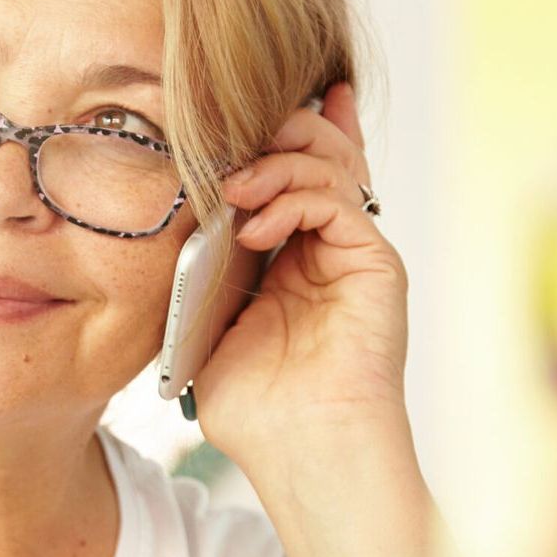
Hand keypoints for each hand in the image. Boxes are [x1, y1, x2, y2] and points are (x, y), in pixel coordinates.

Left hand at [191, 81, 409, 470]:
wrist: (304, 452)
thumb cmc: (257, 410)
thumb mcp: (209, 328)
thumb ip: (204, 274)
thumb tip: (180, 222)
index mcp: (294, 260)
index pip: (290, 175)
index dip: (270, 135)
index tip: (227, 104)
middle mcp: (331, 249)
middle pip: (317, 153)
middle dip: (272, 131)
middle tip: (227, 136)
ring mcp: (357, 253)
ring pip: (329, 164)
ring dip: (274, 162)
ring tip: (233, 191)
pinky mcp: (376, 263)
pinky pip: (338, 198)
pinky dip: (292, 197)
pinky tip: (253, 227)